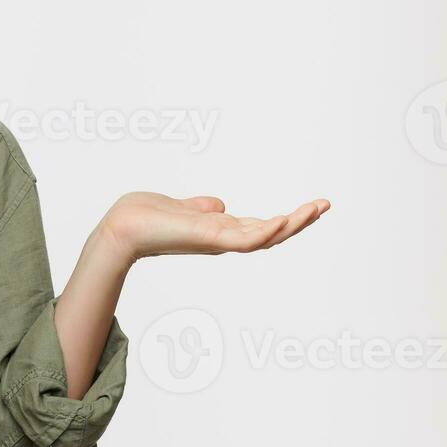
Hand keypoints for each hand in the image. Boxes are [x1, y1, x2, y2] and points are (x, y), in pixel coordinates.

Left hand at [98, 192, 330, 262]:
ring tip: (316, 208)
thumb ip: (203, 208)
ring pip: (264, 238)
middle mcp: (222, 239)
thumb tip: (220, 205)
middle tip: (325, 205)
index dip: (285, 220)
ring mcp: (217, 241)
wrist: (122, 227)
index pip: (259, 227)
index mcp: (219, 231)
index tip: (309, 207)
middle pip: (270, 234)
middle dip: (299, 222)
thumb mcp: (182, 208)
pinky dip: (264, 232)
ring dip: (292, 224)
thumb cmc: (144, 217)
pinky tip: (282, 221)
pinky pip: (243, 241)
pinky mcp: (208, 239)